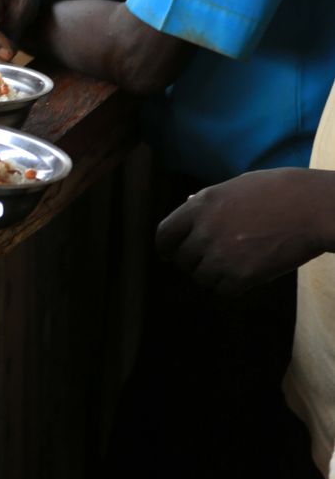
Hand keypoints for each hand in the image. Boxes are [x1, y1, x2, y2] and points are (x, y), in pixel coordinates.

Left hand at [155, 168, 334, 296]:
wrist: (314, 208)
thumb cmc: (280, 191)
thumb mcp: (236, 186)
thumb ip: (209, 200)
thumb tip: (187, 203)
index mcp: (200, 206)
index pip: (164, 234)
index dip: (165, 247)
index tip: (168, 254)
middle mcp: (204, 231)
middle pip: (182, 260)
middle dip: (193, 262)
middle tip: (210, 261)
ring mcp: (221, 254)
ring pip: (200, 278)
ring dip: (212, 276)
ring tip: (230, 268)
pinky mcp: (242, 275)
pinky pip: (222, 291)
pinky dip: (230, 288)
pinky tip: (242, 279)